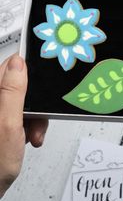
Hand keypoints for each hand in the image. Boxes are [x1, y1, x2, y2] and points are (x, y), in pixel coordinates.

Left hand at [0, 55, 47, 197]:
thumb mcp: (8, 124)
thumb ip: (13, 91)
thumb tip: (18, 63)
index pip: (10, 67)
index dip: (29, 73)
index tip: (41, 86)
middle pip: (21, 87)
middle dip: (35, 103)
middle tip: (38, 118)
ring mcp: (0, 112)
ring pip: (24, 102)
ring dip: (35, 117)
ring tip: (33, 134)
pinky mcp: (3, 121)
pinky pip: (22, 115)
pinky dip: (30, 125)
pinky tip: (29, 137)